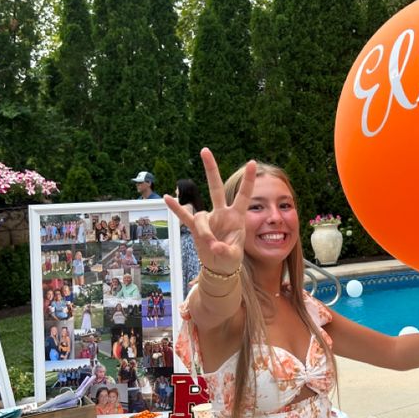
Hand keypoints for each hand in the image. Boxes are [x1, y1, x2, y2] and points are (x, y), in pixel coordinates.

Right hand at [164, 149, 255, 274]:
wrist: (219, 267)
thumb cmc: (230, 260)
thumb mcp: (233, 256)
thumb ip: (224, 250)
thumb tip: (213, 246)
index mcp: (236, 217)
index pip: (243, 195)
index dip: (248, 180)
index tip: (252, 162)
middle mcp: (222, 213)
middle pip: (215, 188)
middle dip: (211, 170)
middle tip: (205, 150)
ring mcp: (208, 219)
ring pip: (200, 218)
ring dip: (204, 232)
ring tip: (210, 246)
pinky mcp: (196, 228)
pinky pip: (184, 216)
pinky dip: (176, 208)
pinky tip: (166, 198)